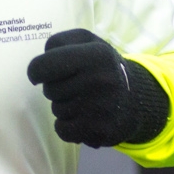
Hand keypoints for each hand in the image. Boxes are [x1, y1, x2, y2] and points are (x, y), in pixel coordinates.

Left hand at [27, 29, 170, 148]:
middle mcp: (100, 79)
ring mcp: (101, 107)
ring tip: (85, 101)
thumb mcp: (87, 42)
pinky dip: (68, 126)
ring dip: (65, 107)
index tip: (42, 73)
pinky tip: (84, 118)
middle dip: (56, 88)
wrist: (136, 99)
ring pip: (56, 110)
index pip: (42, 66)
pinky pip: (62, 130)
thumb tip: (38, 69)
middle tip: (76, 86)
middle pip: (48, 90)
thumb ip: (59, 43)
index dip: (36, 71)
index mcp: (96, 53)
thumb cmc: (102, 67)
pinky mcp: (100, 131)